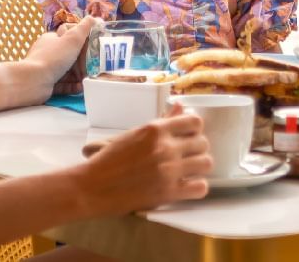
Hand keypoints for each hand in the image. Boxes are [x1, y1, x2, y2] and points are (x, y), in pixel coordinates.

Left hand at [26, 16, 94, 97]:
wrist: (33, 82)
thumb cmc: (53, 58)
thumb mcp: (72, 38)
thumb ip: (84, 28)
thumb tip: (94, 18)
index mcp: (51, 39)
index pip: (67, 35)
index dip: (80, 39)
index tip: (91, 46)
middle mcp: (47, 53)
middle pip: (69, 55)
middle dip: (82, 61)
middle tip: (93, 66)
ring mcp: (46, 69)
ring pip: (66, 70)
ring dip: (79, 75)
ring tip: (88, 79)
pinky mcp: (46, 84)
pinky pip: (63, 84)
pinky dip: (72, 86)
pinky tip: (80, 88)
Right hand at [72, 107, 211, 214]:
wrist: (92, 187)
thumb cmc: (109, 159)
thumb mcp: (135, 134)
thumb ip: (162, 120)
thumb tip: (181, 106)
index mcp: (155, 129)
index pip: (195, 121)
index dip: (194, 129)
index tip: (188, 136)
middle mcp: (166, 147)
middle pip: (203, 142)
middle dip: (196, 148)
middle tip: (186, 155)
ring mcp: (169, 170)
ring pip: (206, 163)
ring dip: (199, 166)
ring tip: (189, 170)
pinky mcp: (168, 192)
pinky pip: (200, 187)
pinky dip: (197, 187)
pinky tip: (187, 186)